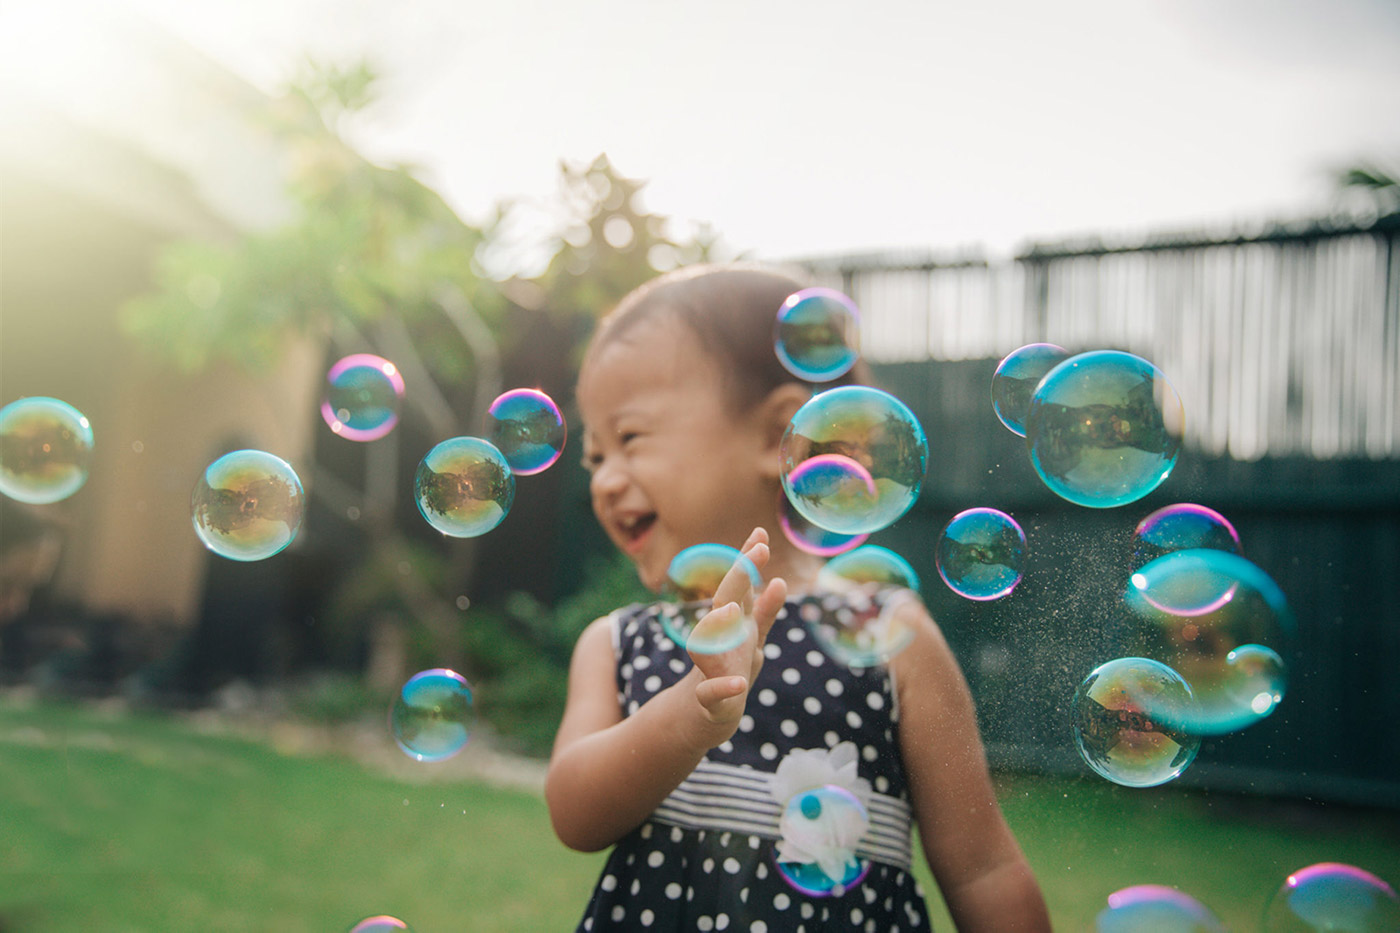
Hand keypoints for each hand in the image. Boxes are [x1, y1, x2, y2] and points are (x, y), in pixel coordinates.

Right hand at [687, 527, 787, 742]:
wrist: (708, 713)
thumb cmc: (731, 668)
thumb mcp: (751, 639)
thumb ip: (764, 612)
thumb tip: (780, 581)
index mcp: (732, 623)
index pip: (738, 585)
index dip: (747, 558)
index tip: (761, 532)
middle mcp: (718, 639)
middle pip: (724, 602)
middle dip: (738, 577)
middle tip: (758, 551)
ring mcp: (711, 667)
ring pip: (706, 644)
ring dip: (718, 626)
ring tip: (731, 611)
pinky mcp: (710, 699)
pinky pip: (712, 692)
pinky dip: (723, 687)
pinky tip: (738, 684)